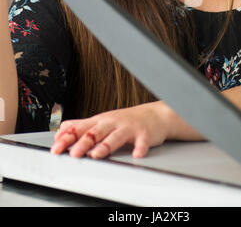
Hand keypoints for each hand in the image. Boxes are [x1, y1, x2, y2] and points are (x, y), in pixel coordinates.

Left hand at [50, 101, 172, 158]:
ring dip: (106, 146)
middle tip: (74, 154)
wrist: (154, 115)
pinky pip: (142, 142)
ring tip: (97, 154)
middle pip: (95, 132)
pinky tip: (137, 154)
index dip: (66, 138)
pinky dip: (139, 148)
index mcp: (100, 121)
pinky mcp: (144, 134)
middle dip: (84, 143)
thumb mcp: (101, 121)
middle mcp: (112, 123)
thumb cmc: (125, 120)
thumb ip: (81, 127)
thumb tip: (60, 132)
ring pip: (115, 137)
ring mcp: (128, 128)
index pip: (80, 128)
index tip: (55, 149)